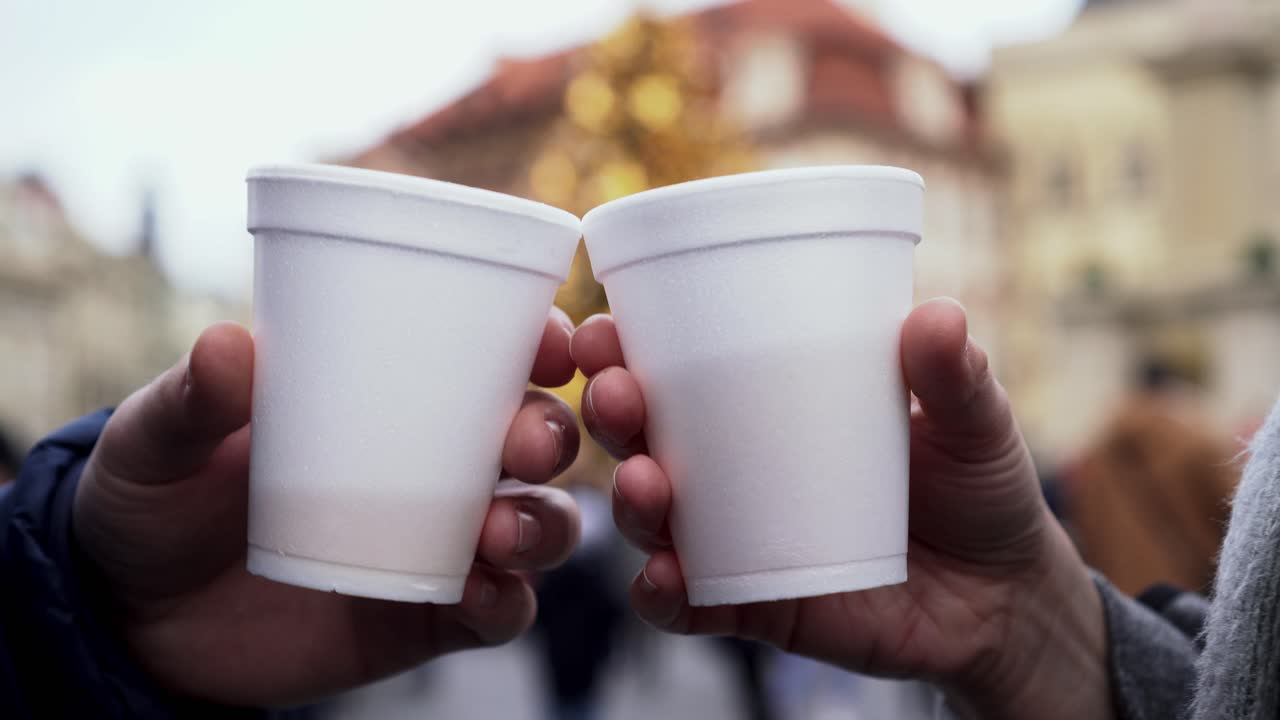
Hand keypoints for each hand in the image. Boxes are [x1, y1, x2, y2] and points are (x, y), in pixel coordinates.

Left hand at [73, 311, 582, 706]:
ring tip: (498, 531)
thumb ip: (191, 400)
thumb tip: (229, 347)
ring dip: (543, 522)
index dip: (543, 344)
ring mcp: (438, 542)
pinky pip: (499, 612)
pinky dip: (506, 603)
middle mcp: (434, 464)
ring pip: (539, 523)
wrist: (136, 620)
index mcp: (391, 396)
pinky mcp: (427, 617)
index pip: (491, 356)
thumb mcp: (158, 442)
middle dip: (551, 435)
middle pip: (535, 438)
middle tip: (522, 447)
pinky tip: (480, 591)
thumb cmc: (159, 501)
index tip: (552, 343)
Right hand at [573, 298, 1111, 718]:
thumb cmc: (977, 485)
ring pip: (655, 518)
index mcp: (767, 405)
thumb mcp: (974, 419)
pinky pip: (693, 604)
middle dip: (611, 412)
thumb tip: (937, 317)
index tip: (603, 324)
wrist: (1008, 597)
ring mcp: (741, 539)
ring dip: (630, 499)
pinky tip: (661, 576)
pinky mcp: (757, 605)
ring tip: (642, 479)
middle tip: (614, 390)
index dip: (626, 346)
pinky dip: (665, 595)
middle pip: (646, 436)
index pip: (679, 366)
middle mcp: (736, 469)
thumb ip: (955, 376)